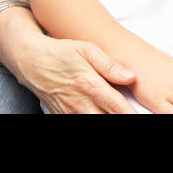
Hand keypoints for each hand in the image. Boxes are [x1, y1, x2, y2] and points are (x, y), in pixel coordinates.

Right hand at [15, 36, 137, 113]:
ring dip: (109, 118)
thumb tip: (131, 77)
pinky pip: (80, 123)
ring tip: (120, 113)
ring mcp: (69, 113)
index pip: (117, 107)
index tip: (143, 114)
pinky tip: (103, 113)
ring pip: (94, 123)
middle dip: (123, 118)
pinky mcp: (61, 116)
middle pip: (107, 119)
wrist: (30, 60)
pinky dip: (94, 119)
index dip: (131, 114)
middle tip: (135, 113)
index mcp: (89, 84)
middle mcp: (79, 103)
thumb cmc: (62, 52)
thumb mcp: (87, 49)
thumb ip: (110, 65)